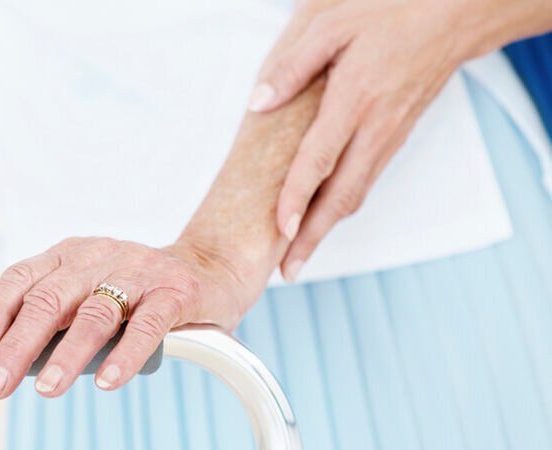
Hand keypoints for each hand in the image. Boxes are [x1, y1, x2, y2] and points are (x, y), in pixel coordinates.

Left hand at [0, 237, 250, 398]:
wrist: (209, 267)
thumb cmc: (133, 284)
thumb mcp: (79, 282)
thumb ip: (34, 298)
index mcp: (68, 255)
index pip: (21, 277)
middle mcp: (97, 258)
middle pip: (49, 299)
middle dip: (18, 346)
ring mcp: (138, 273)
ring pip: (95, 313)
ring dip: (67, 355)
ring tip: (46, 389)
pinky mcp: (175, 292)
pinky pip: (146, 325)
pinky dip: (124, 355)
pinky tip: (106, 381)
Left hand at [248, 0, 528, 280]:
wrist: (450, 20)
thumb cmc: (388, 17)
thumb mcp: (332, 28)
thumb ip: (293, 67)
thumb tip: (257, 102)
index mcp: (355, 100)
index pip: (319, 160)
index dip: (296, 198)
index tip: (278, 229)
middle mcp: (374, 128)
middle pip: (341, 196)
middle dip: (311, 238)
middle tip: (286, 271)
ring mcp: (389, 138)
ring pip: (356, 195)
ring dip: (326, 229)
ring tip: (297, 256)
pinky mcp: (396, 140)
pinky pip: (365, 182)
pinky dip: (342, 207)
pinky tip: (321, 219)